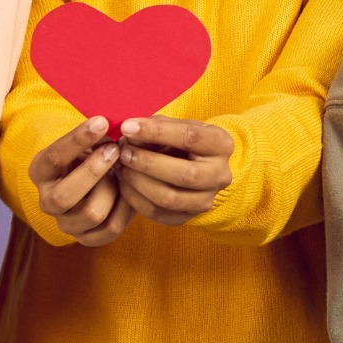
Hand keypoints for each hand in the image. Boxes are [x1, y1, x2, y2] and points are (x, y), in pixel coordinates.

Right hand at [28, 116, 131, 245]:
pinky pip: (111, 229)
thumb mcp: (89, 140)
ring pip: (92, 213)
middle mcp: (47, 201)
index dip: (78, 140)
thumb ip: (98, 132)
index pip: (53, 158)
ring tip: (123, 172)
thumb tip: (117, 122)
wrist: (99, 177)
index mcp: (41, 172)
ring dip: (113, 190)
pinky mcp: (87, 238)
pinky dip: (126, 209)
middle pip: (64, 196)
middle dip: (94, 172)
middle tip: (115, 149)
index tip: (102, 122)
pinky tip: (130, 190)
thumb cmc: (94, 152)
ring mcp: (66, 223)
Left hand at [117, 116, 233, 225]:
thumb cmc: (181, 139)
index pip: (190, 137)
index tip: (127, 127)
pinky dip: (136, 199)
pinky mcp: (188, 217)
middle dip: (147, 163)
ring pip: (170, 198)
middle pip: (184, 174)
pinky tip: (124, 184)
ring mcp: (207, 200)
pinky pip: (158, 214)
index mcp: (221, 145)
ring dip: (139, 182)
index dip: (156, 132)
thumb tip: (129, 134)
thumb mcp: (176, 125)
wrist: (195, 164)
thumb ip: (156, 127)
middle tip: (123, 152)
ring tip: (121, 167)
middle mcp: (220, 175)